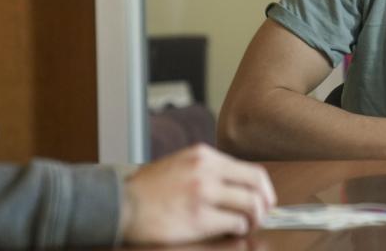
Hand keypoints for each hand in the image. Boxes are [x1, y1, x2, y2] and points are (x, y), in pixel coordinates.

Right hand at [121, 144, 276, 244]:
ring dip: (253, 219)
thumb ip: (207, 170)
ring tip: (246, 225)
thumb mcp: (179, 164)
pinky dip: (237, 229)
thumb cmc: (146, 190)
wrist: (119, 205)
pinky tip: (229, 230)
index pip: (250, 169)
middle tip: (262, 215)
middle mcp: (207, 171)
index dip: (264, 188)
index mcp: (203, 156)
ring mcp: (203, 194)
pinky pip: (233, 224)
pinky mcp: (198, 219)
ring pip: (249, 205)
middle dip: (265, 203)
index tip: (265, 198)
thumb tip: (236, 186)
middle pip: (256, 185)